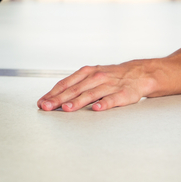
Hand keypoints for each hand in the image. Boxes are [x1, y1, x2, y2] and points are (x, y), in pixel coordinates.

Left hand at [37, 60, 155, 111]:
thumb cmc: (110, 77)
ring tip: (66, 109)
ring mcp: (109, 85)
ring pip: (90, 94)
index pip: (65, 83)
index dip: (52, 93)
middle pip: (74, 89)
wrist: (138, 73)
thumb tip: (54, 96)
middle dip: (59, 99)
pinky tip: (96, 109)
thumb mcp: (91, 75)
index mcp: (86, 73)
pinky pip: (112, 99)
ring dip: (77, 102)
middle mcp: (96, 77)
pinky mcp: (122, 94)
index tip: (41, 102)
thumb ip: (76, 84)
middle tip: (47, 107)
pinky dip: (104, 103)